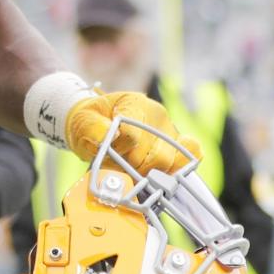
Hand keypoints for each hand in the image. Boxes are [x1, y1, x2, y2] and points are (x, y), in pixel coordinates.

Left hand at [66, 89, 201, 174]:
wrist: (98, 122)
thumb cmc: (92, 122)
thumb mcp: (83, 122)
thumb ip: (92, 128)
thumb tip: (108, 136)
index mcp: (133, 103)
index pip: (133, 136)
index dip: (120, 152)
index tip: (109, 152)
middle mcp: (156, 114)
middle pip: (155, 154)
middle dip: (135, 166)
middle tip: (121, 163)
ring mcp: (170, 129)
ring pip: (169, 161)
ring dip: (149, 170)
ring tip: (134, 165)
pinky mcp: (178, 142)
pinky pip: (190, 155)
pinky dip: (177, 167)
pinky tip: (161, 170)